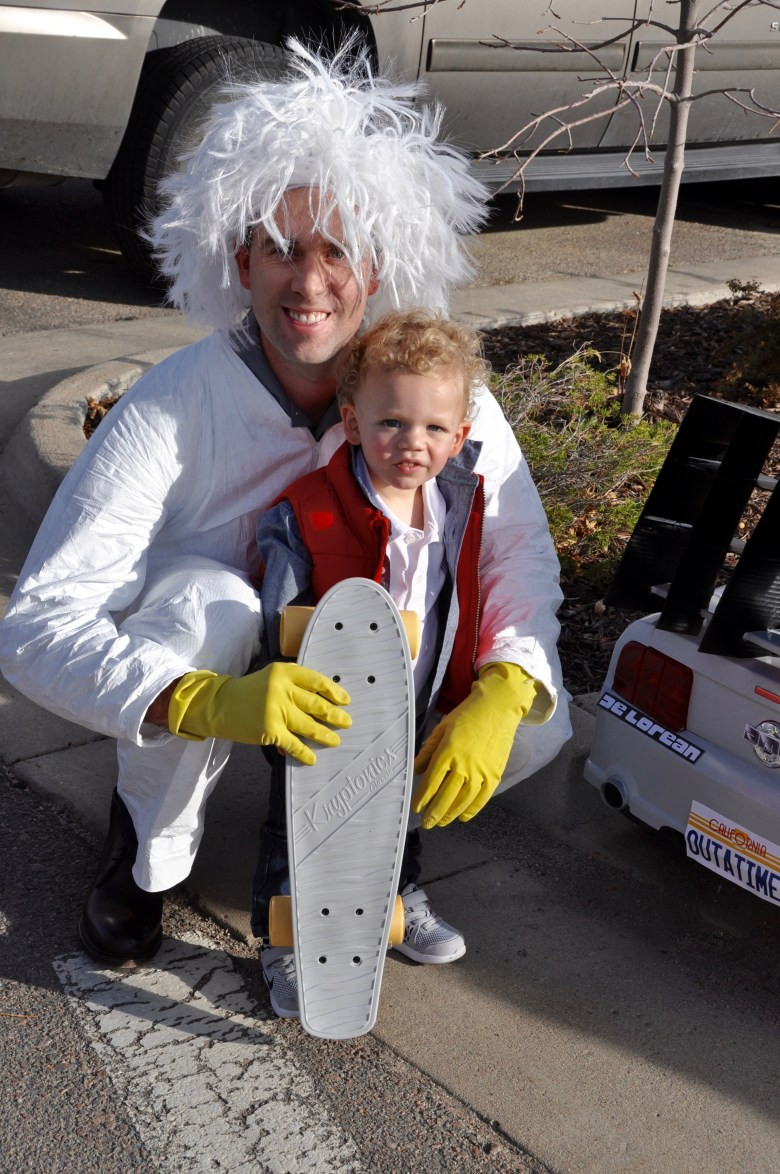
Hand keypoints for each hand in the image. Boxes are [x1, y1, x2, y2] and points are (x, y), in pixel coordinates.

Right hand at [168, 663, 350, 764]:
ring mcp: (276, 710)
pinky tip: (312, 758)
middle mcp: (282, 689)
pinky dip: (304, 753)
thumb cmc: (248, 691)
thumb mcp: (271, 677)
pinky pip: (294, 744)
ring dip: (325, 735)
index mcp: (284, 672)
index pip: (317, 681)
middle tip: (347, 722)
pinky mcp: (270, 730)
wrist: (219, 705)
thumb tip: (324, 701)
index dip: (334, 692)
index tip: (345, 700)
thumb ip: (294, 685)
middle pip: (317, 704)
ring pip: (309, 726)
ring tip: (335, 741)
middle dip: (335, 715)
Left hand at [412, 662, 537, 826]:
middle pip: (445, 796)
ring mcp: (481, 771)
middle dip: (434, 812)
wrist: (498, 708)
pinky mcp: (494, 774)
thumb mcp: (442, 728)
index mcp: (447, 752)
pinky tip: (463, 816)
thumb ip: (428, 751)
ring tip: (441, 822)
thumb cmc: (468, 715)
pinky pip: (481, 798)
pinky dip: (472, 810)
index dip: (422, 798)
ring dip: (450, 814)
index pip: (430, 782)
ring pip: (462, 801)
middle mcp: (464, 765)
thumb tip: (415, 770)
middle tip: (427, 823)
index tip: (416, 808)